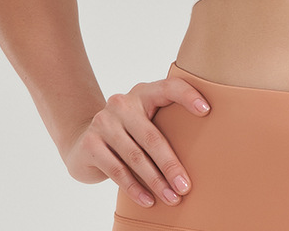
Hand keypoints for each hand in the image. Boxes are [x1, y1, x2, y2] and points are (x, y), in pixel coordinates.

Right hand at [62, 76, 211, 207]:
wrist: (81, 140)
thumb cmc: (127, 132)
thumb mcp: (144, 120)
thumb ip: (165, 123)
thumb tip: (204, 150)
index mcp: (143, 92)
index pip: (169, 87)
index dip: (188, 96)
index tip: (207, 111)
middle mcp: (122, 103)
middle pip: (153, 137)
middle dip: (171, 165)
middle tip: (186, 186)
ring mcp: (104, 122)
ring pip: (136, 157)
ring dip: (156, 182)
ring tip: (172, 198)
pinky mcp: (90, 143)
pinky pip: (117, 170)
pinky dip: (134, 188)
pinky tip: (148, 201)